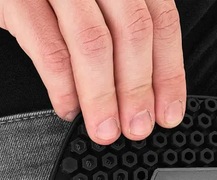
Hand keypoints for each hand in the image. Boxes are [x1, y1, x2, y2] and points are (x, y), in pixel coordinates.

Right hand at [0, 0, 185, 143]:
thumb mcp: (80, 2)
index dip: (168, 70)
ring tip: (105, 129)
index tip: (167, 112)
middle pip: (131, 29)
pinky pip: (48, 49)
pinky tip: (68, 110)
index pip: (158, 17)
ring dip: (103, 95)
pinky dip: (63, 87)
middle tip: (137, 127)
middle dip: (138, 88)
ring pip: (92, 42)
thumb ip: (112, 28)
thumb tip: (140, 88)